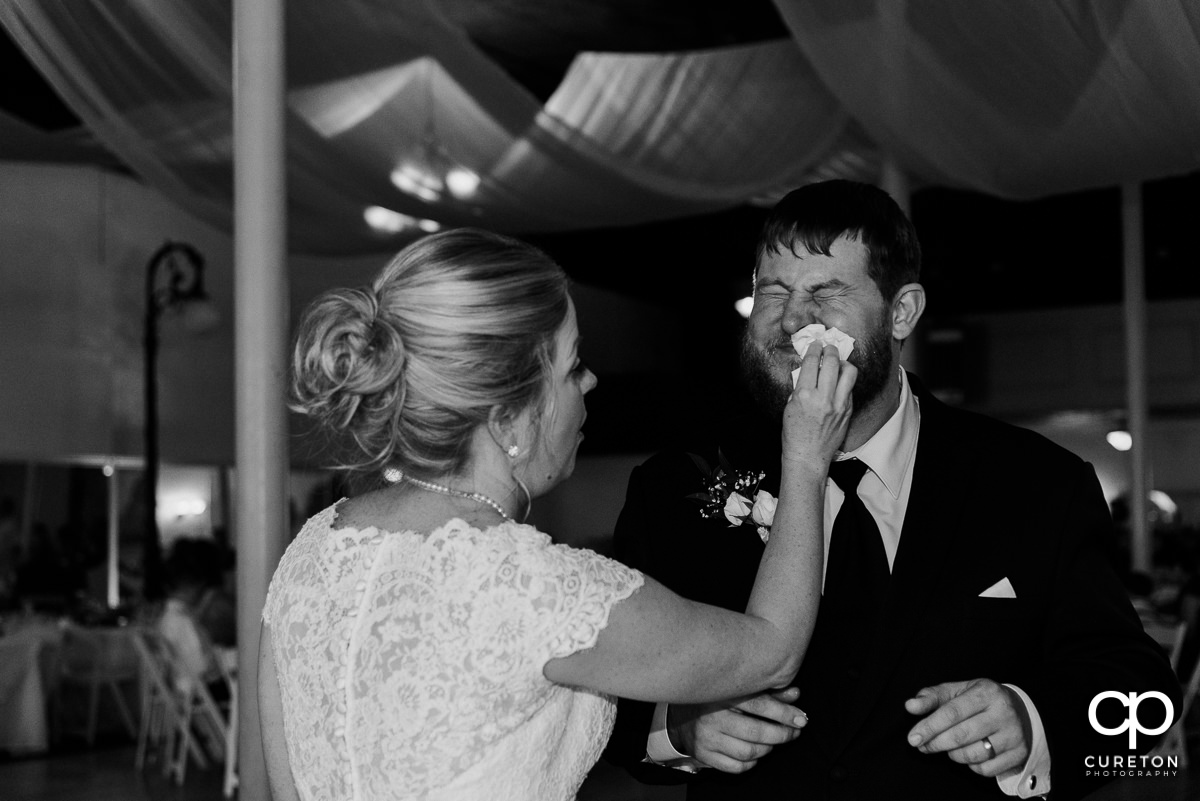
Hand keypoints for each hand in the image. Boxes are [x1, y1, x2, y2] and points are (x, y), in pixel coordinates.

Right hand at [668, 687, 806, 773]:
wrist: (680, 715)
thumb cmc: (716, 700)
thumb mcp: (738, 690)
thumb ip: (767, 693)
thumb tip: (796, 694)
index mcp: (723, 694)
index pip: (760, 705)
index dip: (785, 713)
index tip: (802, 719)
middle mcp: (713, 716)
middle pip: (756, 732)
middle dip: (782, 735)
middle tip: (793, 732)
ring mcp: (706, 737)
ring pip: (748, 752)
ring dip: (767, 749)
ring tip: (772, 741)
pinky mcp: (703, 754)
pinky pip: (736, 766)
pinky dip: (751, 763)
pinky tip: (755, 754)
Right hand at [782, 343, 855, 475]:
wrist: (808, 456)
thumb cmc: (794, 434)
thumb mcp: (789, 406)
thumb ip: (799, 387)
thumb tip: (808, 370)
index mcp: (804, 395)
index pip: (811, 363)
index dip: (814, 349)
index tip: (815, 345)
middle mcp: (823, 398)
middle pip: (832, 362)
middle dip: (830, 350)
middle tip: (828, 348)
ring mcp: (839, 404)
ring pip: (849, 372)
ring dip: (843, 362)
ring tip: (838, 362)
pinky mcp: (848, 411)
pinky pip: (850, 388)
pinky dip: (845, 381)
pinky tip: (839, 382)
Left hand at [905, 679, 1031, 777]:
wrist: (1019, 710)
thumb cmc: (980, 700)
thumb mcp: (957, 691)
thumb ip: (931, 697)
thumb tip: (910, 706)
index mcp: (986, 692)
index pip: (952, 713)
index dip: (929, 727)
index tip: (912, 738)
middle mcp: (1003, 713)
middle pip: (960, 736)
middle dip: (935, 743)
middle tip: (922, 746)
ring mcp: (1013, 735)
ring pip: (972, 755)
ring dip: (952, 754)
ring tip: (947, 746)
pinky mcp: (1019, 754)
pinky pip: (985, 769)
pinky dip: (970, 765)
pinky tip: (969, 753)